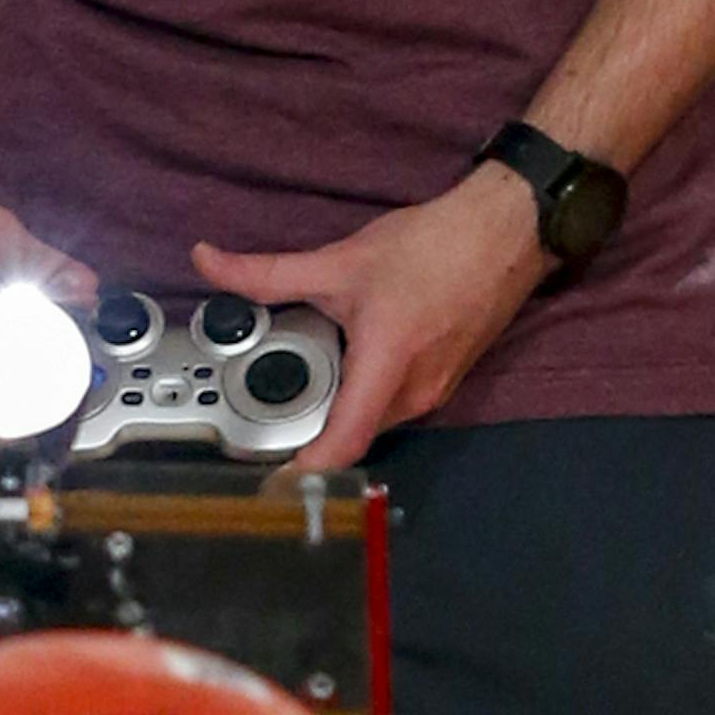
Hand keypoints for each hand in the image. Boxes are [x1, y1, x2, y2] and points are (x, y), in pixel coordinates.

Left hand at [192, 161, 550, 473]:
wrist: (506, 233)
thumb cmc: (435, 247)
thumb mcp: (340, 260)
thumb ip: (266, 272)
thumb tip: (207, 262)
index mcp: (388, 366)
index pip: (342, 442)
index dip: (303, 471)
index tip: (267, 482)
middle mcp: (415, 392)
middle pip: (350, 434)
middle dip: (308, 431)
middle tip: (263, 414)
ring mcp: (434, 391)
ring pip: (370, 419)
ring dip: (337, 408)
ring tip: (300, 380)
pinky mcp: (442, 380)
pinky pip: (391, 404)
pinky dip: (362, 392)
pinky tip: (346, 360)